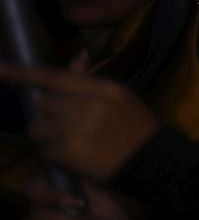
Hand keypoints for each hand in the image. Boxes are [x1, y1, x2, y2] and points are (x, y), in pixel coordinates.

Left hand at [0, 57, 163, 179]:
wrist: (154, 162)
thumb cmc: (138, 128)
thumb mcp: (120, 99)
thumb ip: (91, 82)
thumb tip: (78, 56)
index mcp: (102, 89)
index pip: (55, 77)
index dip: (24, 73)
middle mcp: (87, 105)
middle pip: (42, 104)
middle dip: (48, 115)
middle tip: (65, 125)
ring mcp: (77, 129)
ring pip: (38, 128)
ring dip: (47, 137)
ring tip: (69, 143)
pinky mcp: (69, 152)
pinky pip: (45, 151)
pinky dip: (55, 156)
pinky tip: (74, 158)